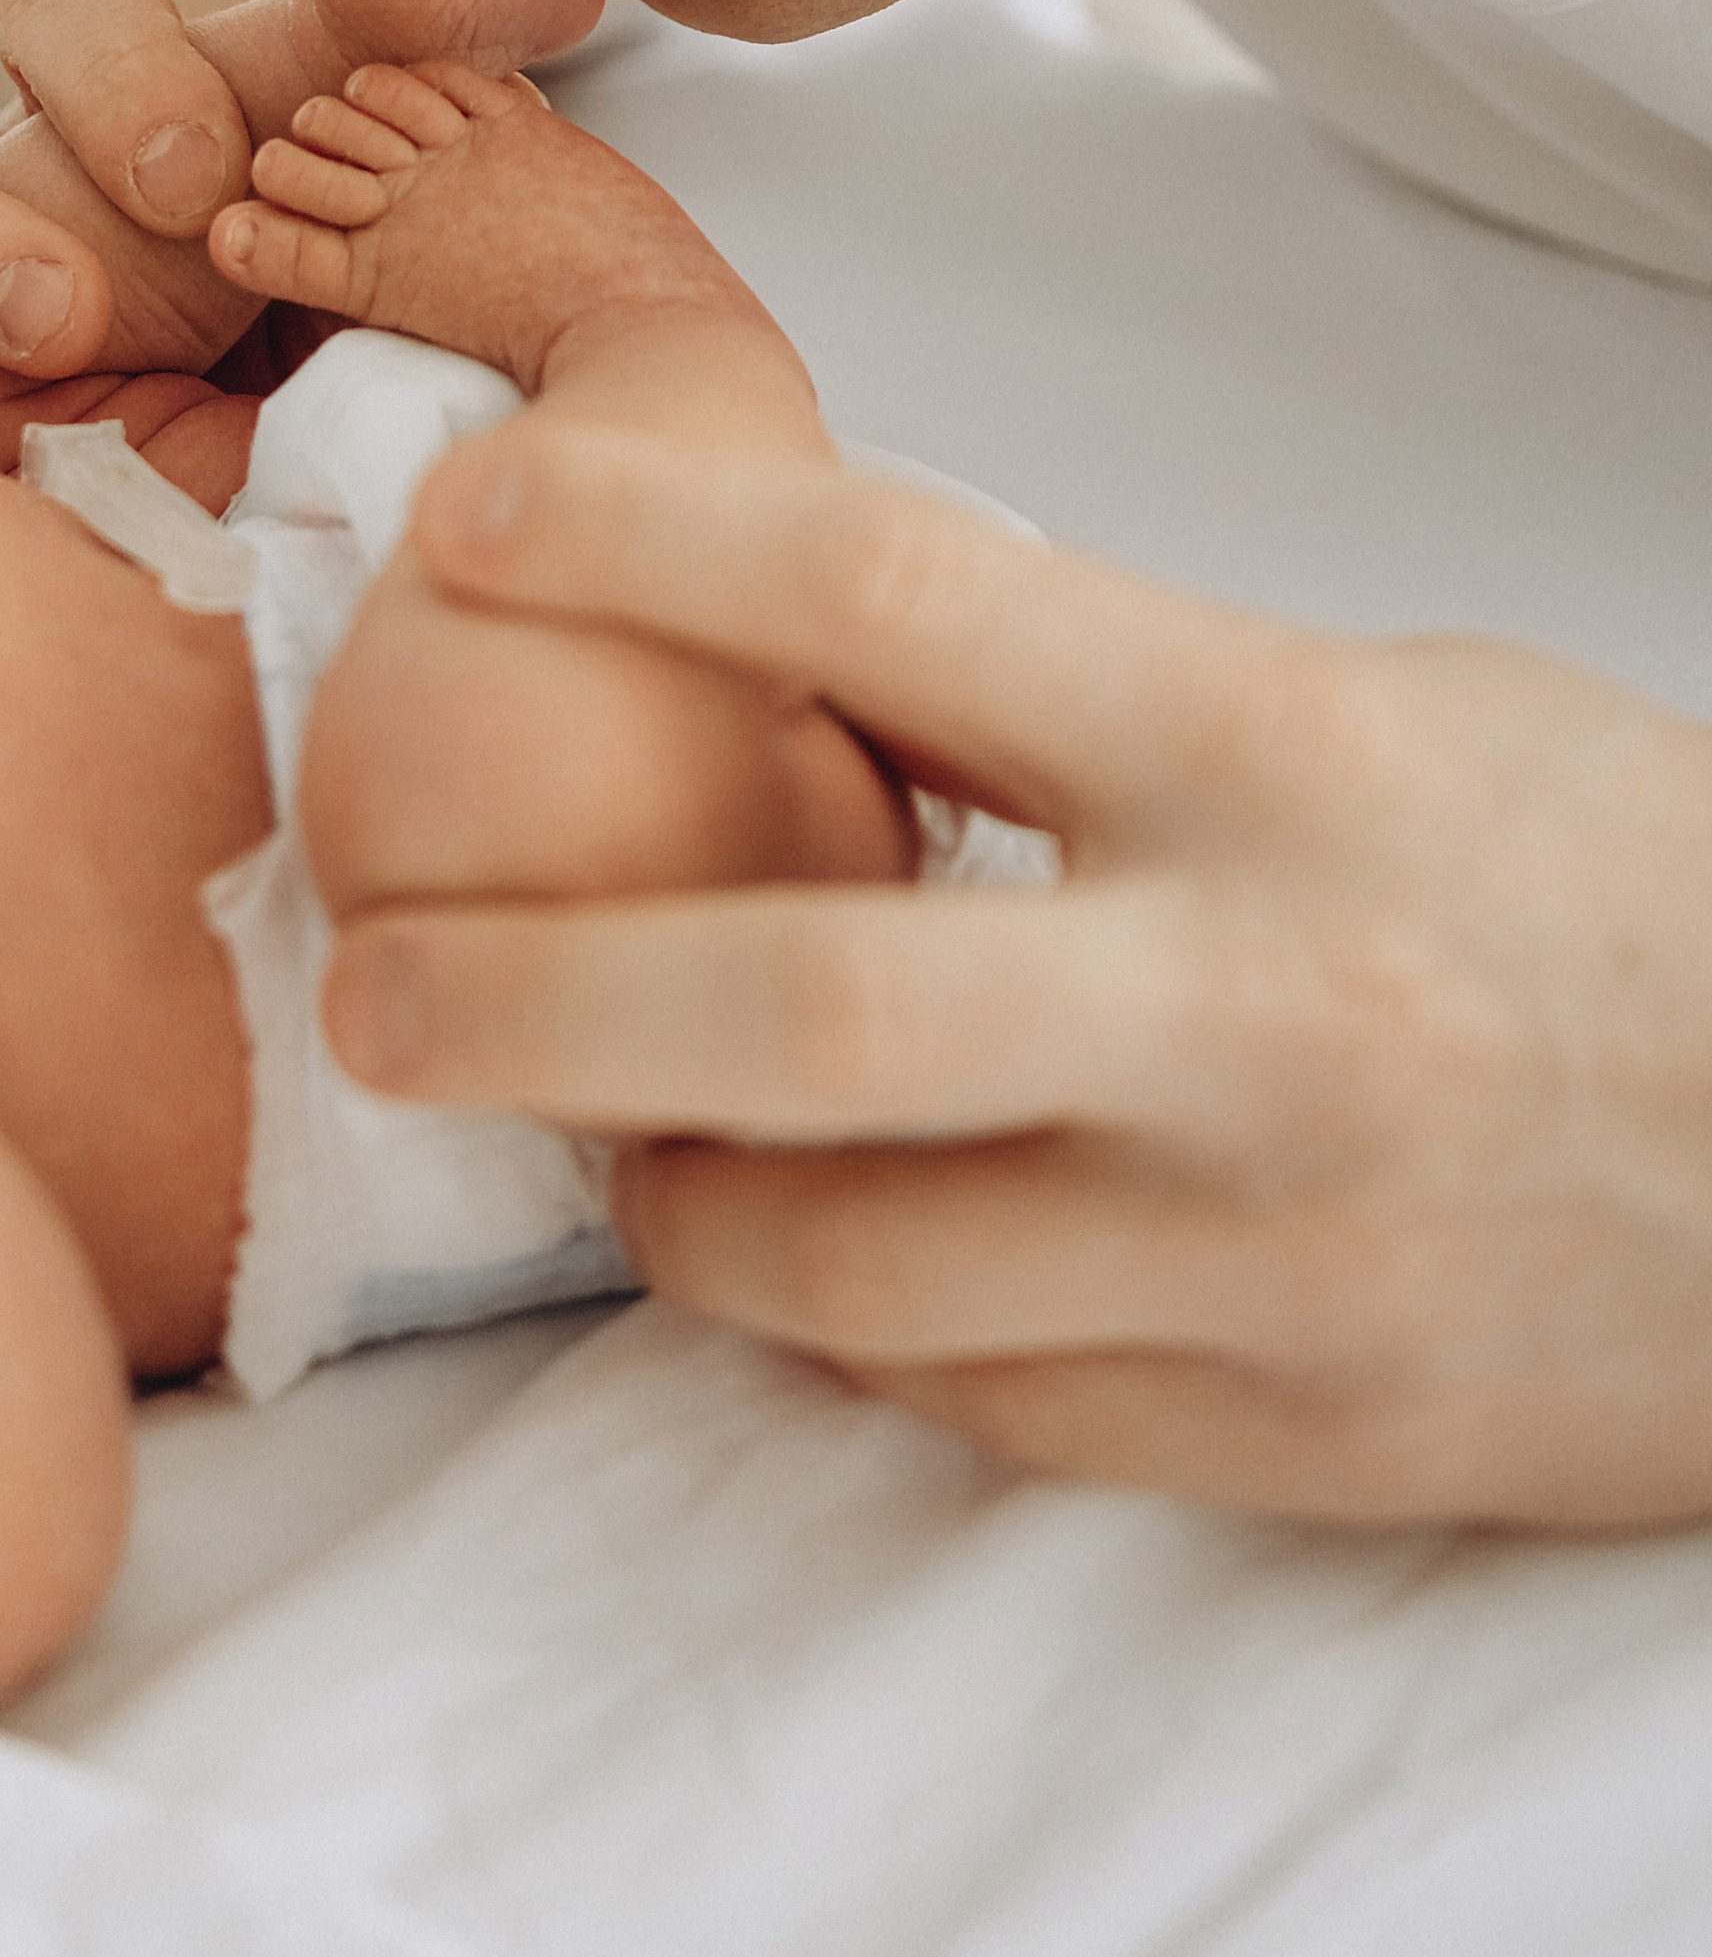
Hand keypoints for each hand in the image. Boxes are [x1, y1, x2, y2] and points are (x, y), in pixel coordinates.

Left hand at [320, 423, 1711, 1530]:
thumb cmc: (1605, 882)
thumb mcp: (1369, 707)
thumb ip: (1097, 707)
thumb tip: (808, 694)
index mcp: (1274, 752)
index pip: (896, 601)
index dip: (642, 545)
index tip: (461, 522)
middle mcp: (1258, 1007)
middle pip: (807, 1011)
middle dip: (532, 997)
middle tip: (368, 979)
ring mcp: (1270, 1251)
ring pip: (848, 1272)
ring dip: (665, 1207)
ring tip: (594, 1137)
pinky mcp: (1291, 1434)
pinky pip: (974, 1401)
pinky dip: (847, 1328)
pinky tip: (812, 1254)